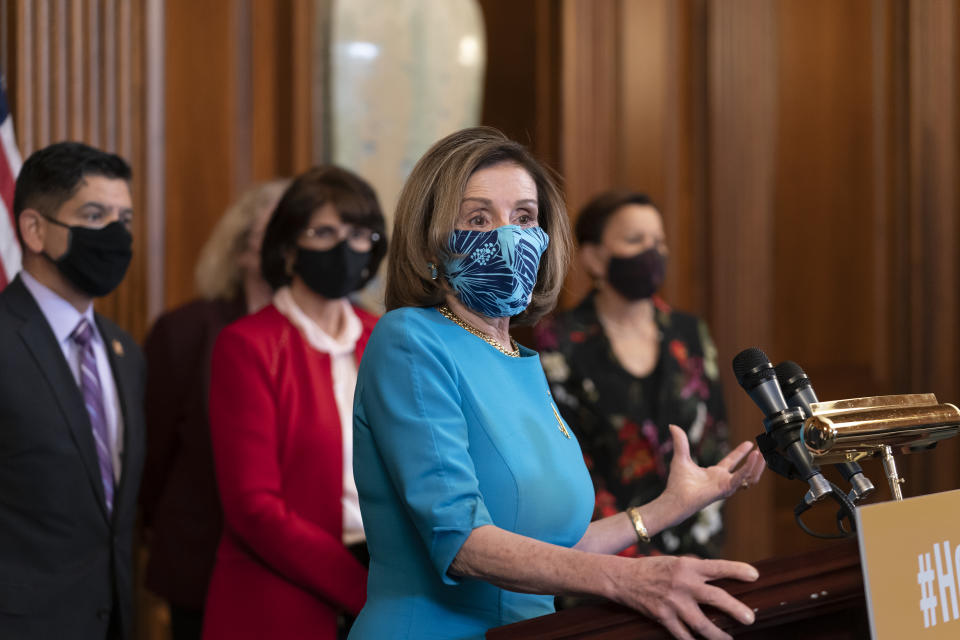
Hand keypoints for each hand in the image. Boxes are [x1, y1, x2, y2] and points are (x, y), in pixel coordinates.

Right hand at [609, 554, 757, 639]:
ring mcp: (673, 602)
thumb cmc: (654, 568)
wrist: (623, 578)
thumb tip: (721, 581)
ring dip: (718, 635)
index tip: (754, 576)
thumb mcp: (677, 562)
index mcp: (687, 566)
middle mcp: (682, 583)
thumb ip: (697, 572)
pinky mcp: (663, 617)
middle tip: (750, 618)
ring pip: (702, 623)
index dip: (737, 570)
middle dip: (735, 609)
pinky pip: (683, 635)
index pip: (717, 567)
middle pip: (715, 598)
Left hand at [661, 425, 764, 523]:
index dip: (741, 452)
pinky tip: (754, 457)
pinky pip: (741, 478)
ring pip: (748, 477)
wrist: (674, 499)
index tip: (750, 443)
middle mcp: (723, 481)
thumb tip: (673, 426)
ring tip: (762, 453)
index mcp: (715, 474)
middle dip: (755, 460)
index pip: (732, 461)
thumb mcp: (681, 457)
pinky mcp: (726, 489)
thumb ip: (680, 442)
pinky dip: (749, 468)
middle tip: (762, 449)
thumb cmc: (677, 484)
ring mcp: (726, 486)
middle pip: (745, 470)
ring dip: (756, 466)